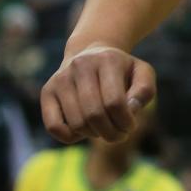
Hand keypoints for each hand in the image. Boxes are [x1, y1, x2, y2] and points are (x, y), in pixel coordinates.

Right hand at [41, 44, 156, 143]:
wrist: (91, 54)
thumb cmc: (121, 70)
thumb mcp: (142, 74)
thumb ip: (144, 91)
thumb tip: (130, 109)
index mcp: (107, 60)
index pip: (115, 102)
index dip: (125, 122)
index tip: (131, 126)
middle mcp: (81, 66)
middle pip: (94, 115)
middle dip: (111, 133)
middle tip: (120, 135)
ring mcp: (61, 78)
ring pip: (76, 123)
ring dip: (94, 135)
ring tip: (105, 129)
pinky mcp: (47, 91)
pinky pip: (54, 126)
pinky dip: (70, 137)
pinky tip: (84, 131)